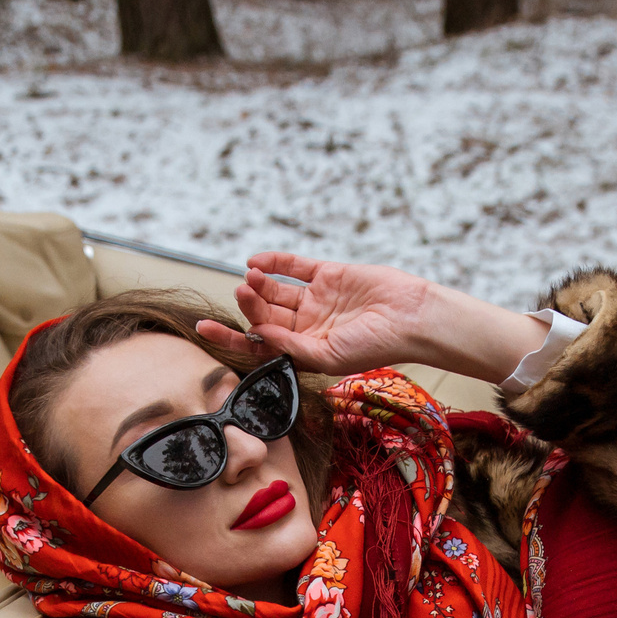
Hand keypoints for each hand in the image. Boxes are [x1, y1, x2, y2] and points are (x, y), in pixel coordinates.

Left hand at [198, 252, 543, 385]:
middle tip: (240, 293)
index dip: (231, 337)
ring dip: (259, 284)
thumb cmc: (376, 346)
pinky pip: (293, 267)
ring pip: (275, 290)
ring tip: (249, 278)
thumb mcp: (327, 356)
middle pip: (265, 314)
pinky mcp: (328, 274)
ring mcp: (317, 299)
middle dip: (249, 305)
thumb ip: (291, 346)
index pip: (259, 345)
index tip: (204, 328)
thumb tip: (257, 334)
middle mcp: (307, 326)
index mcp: (304, 351)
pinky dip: (274, 262)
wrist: (412, 317)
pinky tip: (255, 261)